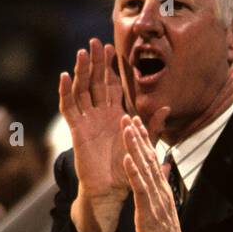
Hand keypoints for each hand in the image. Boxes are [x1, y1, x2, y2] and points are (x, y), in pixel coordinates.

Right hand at [61, 39, 168, 231]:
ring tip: (81, 53)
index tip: (111, 49)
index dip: (109, 68)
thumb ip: (153, 126)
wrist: (111, 189)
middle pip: (94, 82)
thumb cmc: (127, 169)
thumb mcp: (144, 144)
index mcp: (114, 114)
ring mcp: (86, 120)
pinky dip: (66, 92)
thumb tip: (167, 108)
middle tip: (94, 42)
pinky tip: (65, 76)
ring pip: (81, 90)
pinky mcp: (76, 129)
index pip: (111, 85)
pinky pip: (69, 107)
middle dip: (94, 62)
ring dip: (80, 71)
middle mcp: (99, 114)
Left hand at [121, 115, 205, 231]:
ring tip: (126, 127)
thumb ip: (161, 188)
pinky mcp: (149, 212)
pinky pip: (140, 189)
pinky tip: (127, 158)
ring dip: (134, 146)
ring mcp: (155, 200)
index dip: (143, 139)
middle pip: (148, 157)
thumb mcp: (162, 209)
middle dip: (137, 135)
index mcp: (161, 190)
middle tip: (128, 114)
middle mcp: (160, 191)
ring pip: (144, 168)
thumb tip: (162, 169)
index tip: (134, 121)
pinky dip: (134, 172)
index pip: (151, 159)